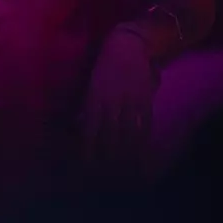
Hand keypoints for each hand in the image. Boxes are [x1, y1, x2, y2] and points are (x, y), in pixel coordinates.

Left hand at [81, 27, 156, 165]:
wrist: (128, 44)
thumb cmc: (104, 65)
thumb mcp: (90, 86)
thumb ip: (86, 107)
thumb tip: (77, 128)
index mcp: (93, 99)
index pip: (90, 132)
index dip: (89, 151)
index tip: (87, 168)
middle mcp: (111, 103)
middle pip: (110, 138)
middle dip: (108, 159)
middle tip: (108, 177)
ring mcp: (129, 102)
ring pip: (128, 135)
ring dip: (127, 155)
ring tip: (127, 173)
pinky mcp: (145, 100)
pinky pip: (145, 125)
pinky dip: (143, 141)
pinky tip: (142, 153)